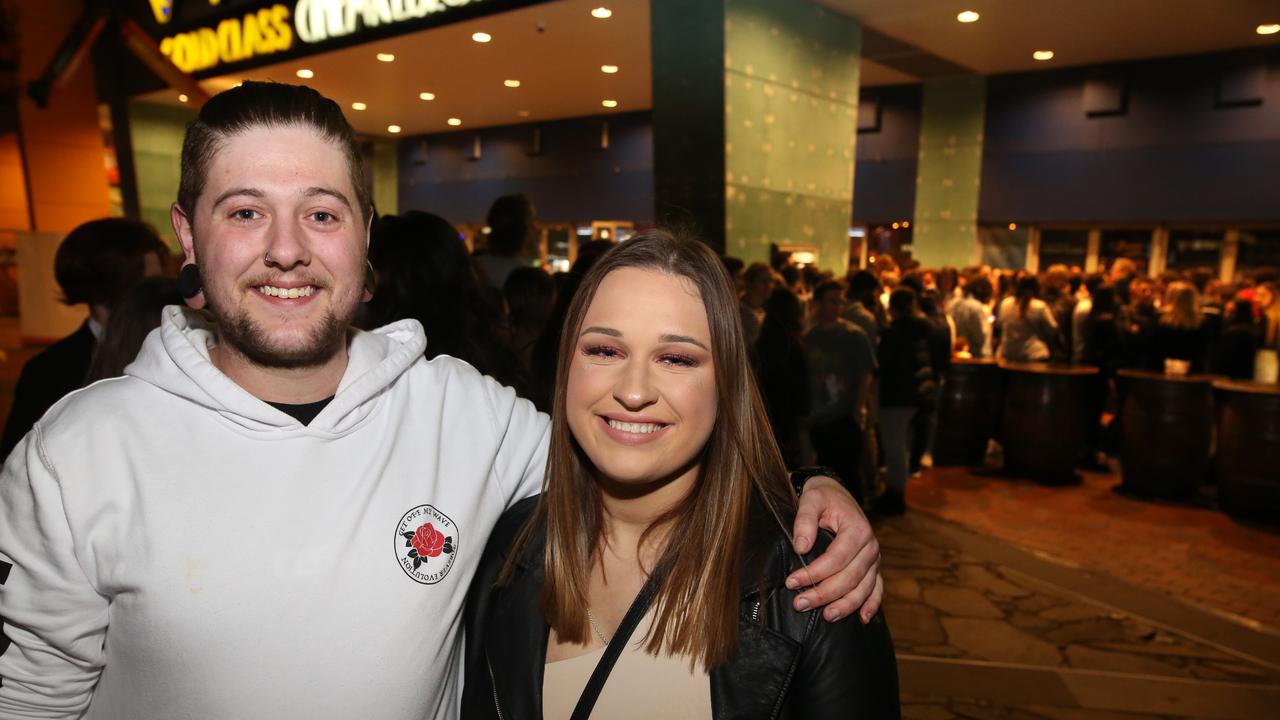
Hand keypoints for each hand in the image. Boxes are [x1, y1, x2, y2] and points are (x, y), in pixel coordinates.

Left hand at [787, 476, 882, 623]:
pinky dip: (871, 605)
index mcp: (858, 529)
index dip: (814, 573)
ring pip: (863, 588)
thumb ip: (804, 520)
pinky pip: (877, 589)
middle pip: (849, 578)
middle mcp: (870, 546)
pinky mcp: (873, 566)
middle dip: (824, 594)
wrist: (836, 493)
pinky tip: (861, 619)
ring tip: (825, 616)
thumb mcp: (811, 499)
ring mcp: (874, 559)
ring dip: (845, 606)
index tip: (791, 582)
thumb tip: (801, 547)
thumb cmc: (822, 497)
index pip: (836, 559)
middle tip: (799, 604)